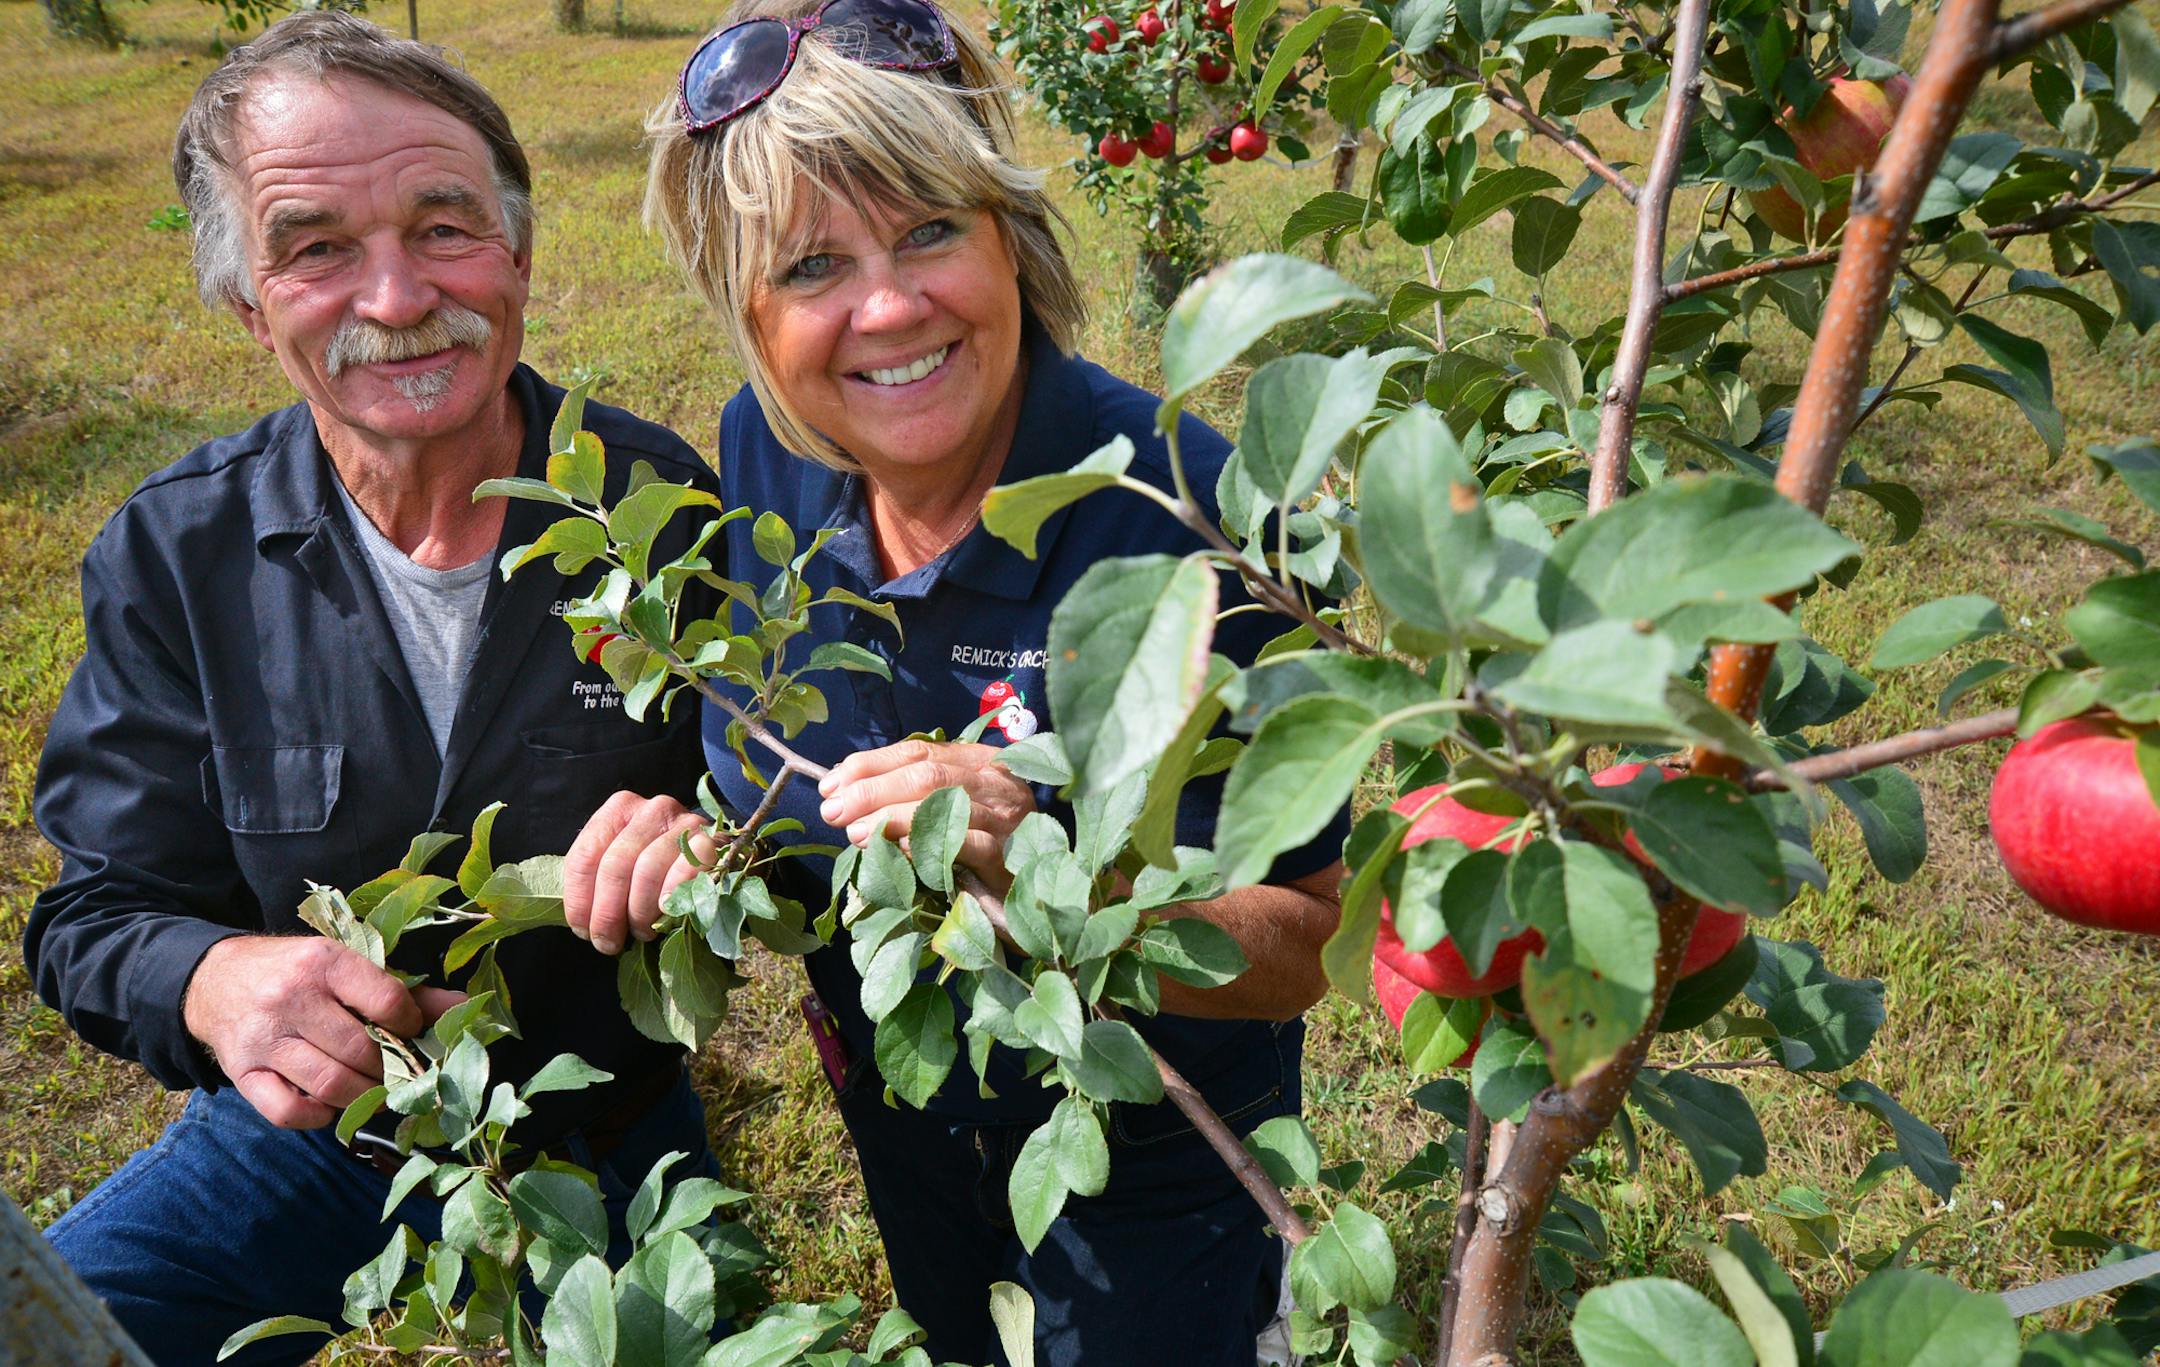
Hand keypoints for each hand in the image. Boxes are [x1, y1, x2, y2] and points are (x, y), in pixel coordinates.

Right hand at [182, 936, 463, 1128]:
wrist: (215, 979)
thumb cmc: (294, 972)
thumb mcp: (344, 965)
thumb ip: (402, 990)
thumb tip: (463, 1007)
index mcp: (324, 963)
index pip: (386, 1001)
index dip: (409, 1026)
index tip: (410, 1033)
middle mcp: (291, 999)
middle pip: (360, 1051)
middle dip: (390, 1069)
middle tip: (399, 1074)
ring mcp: (264, 1039)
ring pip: (330, 1085)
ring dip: (364, 1097)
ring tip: (375, 1091)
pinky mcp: (242, 1073)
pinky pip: (288, 1112)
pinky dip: (318, 1116)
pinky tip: (331, 1104)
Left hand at [563, 790, 711, 954]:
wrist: (706, 855)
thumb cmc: (653, 867)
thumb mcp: (619, 864)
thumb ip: (597, 880)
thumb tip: (583, 925)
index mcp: (619, 809)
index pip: (585, 855)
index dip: (580, 900)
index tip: (583, 930)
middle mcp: (651, 809)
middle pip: (615, 864)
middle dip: (607, 913)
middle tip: (608, 943)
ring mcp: (683, 822)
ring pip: (647, 870)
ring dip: (638, 911)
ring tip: (639, 932)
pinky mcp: (710, 839)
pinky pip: (683, 873)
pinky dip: (669, 899)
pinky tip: (664, 914)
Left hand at [817, 740, 1037, 888]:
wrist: (1040, 897)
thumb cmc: (985, 855)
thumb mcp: (951, 815)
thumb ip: (912, 798)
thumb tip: (848, 793)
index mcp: (980, 764)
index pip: (918, 752)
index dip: (871, 764)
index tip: (832, 783)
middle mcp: (996, 783)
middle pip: (926, 774)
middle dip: (872, 789)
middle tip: (833, 810)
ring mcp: (1007, 818)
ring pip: (943, 803)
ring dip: (890, 816)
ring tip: (855, 833)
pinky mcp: (1009, 857)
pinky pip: (966, 843)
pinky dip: (927, 843)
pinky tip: (898, 850)